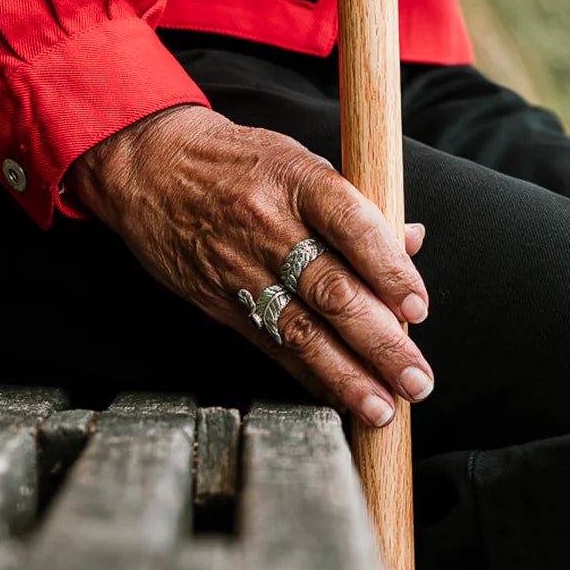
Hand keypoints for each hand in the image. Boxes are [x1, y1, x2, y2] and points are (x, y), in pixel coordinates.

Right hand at [67, 104, 432, 427]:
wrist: (151, 167)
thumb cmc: (241, 162)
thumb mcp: (301, 163)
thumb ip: (358, 205)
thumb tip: (411, 241)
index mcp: (298, 181)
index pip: (353, 227)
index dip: (389, 270)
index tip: (418, 308)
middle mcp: (270, 227)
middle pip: (332, 292)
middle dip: (380, 343)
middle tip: (416, 379)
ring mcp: (242, 269)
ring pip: (302, 331)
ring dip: (347, 376)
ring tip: (384, 407)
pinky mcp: (221, 302)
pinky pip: (272, 344)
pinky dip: (309, 375)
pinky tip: (339, 399)